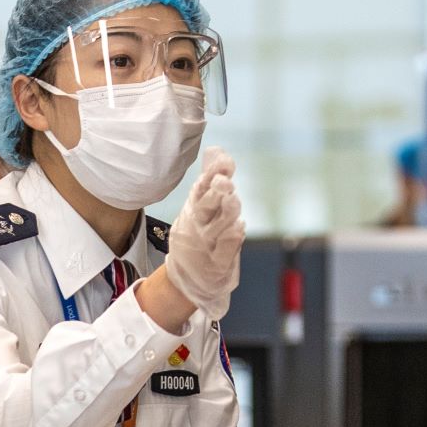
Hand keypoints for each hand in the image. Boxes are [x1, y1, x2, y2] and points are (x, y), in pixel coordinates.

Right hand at [161, 149, 244, 321]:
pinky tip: (239, 227)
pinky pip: (225, 250)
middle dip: (216, 192)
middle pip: (206, 205)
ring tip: (233, 200)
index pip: (202, 187)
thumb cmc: (198, 235)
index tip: (224, 160)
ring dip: (226, 213)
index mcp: (196, 208)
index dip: (212, 173)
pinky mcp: (217, 263)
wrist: (187, 277)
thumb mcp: (200, 206)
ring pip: (217, 226)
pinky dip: (233, 238)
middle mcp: (199, 225)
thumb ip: (210, 180)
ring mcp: (206, 245)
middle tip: (225, 182)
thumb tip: (215, 149)